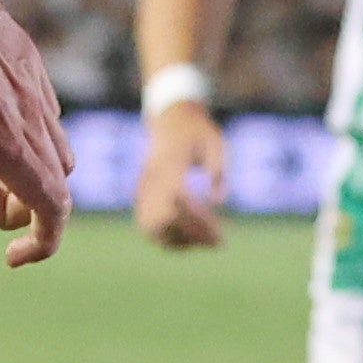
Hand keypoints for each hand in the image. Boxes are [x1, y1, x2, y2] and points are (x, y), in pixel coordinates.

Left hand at [0, 0, 72, 267]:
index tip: (10, 256)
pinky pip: (48, 119)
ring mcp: (34, 88)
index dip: (42, 243)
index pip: (51, 207)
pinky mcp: (30, 65)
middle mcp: (30, 115)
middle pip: (54, 188)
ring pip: (56, 154)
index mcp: (4, 135)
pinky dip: (28, 144)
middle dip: (21, 211)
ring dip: (26, 177)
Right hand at [137, 100, 228, 248]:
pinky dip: (168, 240)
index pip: (179, 200)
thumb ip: (218, 172)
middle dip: (192, 235)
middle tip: (219, 241)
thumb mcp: (216, 143)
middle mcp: (151, 179)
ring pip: (153, 229)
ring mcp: (143, 189)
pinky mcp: (141, 197)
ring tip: (206, 241)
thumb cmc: (198, 131)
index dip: (199, 221)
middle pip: (164, 219)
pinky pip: (149, 228)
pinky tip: (191, 240)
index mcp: (169, 163)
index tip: (221, 234)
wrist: (171, 120)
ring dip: (179, 240)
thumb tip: (218, 202)